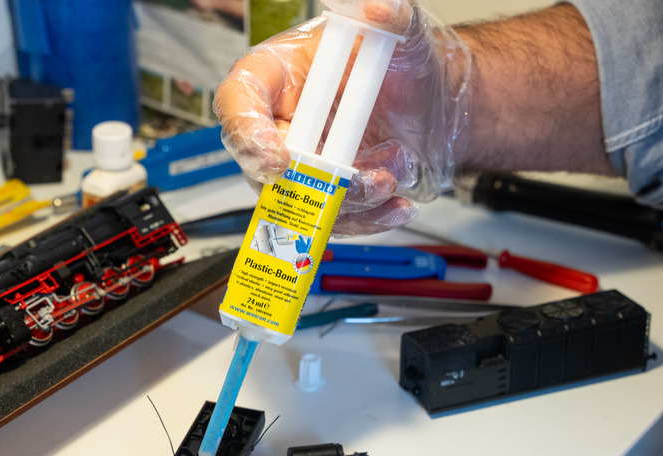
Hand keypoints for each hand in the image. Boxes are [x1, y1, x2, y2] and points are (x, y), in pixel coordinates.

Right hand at [213, 0, 469, 235]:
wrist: (431, 105)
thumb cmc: (400, 66)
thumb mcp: (402, 35)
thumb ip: (394, 17)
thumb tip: (381, 7)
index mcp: (275, 75)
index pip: (238, 103)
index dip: (248, 134)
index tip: (278, 159)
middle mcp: (278, 122)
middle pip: (264, 164)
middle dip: (313, 179)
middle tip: (359, 177)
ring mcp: (299, 163)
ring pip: (302, 199)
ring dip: (351, 197)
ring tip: (395, 171)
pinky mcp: (324, 195)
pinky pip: (331, 220)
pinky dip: (366, 219)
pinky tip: (396, 205)